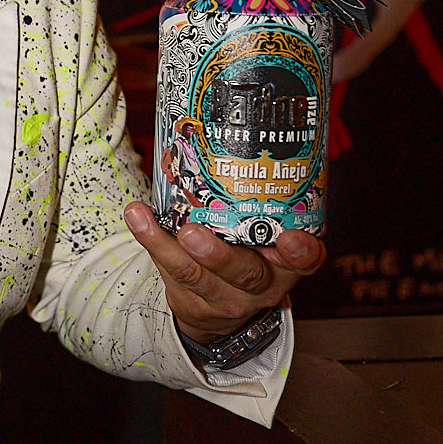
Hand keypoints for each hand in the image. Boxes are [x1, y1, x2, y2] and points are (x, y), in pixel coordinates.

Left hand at [123, 199, 321, 342]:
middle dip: (217, 255)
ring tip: (143, 218)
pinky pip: (169, 272)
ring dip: (166, 246)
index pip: (305, 261)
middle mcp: (260, 284)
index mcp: (287, 265)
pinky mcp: (191, 300)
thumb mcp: (270, 236)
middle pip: (244, 274)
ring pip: (194, 275)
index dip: (301, 252)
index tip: (291, 238)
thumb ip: (264, 203)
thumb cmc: (251, 253)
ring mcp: (224, 297)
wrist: (222, 307)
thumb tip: (235, 136)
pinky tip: (136, 217)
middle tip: (191, 233)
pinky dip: (150, 241)